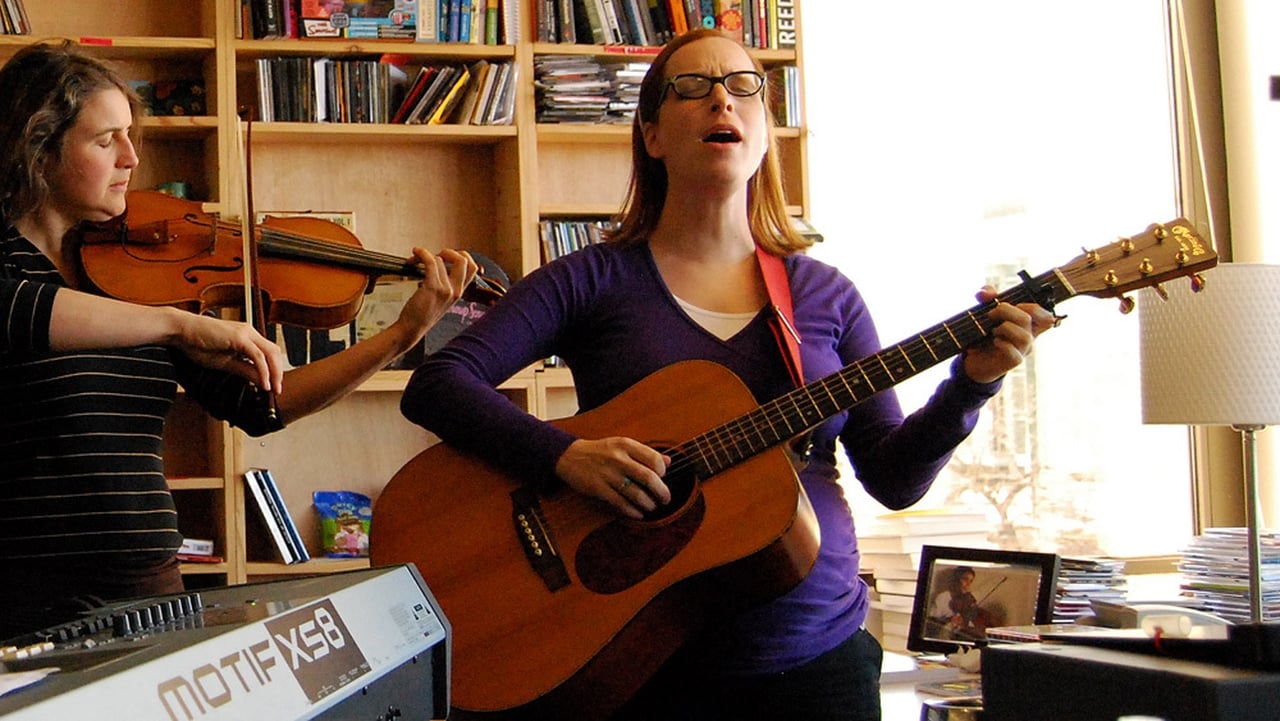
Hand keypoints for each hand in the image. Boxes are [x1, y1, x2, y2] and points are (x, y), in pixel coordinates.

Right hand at [170, 311, 284, 392]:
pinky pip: (257, 356)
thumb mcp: (226, 362)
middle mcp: (250, 333)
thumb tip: (261, 381)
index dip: (275, 370)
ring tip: (273, 389)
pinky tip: (264, 383)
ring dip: (274, 373)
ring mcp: (246, 333)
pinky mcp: (239, 337)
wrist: (181, 330)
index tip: (274, 386)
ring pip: (270, 353)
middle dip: (279, 373)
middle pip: (275, 352)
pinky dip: (263, 370)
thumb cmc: (199, 344)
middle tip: (278, 390)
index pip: (270, 353)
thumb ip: (245, 370)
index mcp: (248, 337)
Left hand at [394, 248, 478, 341]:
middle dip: (449, 251)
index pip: (473, 268)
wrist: (412, 328)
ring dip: (425, 255)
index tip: (449, 256)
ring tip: (415, 260)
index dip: (463, 256)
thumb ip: (445, 284)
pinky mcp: (433, 287)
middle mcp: (456, 291)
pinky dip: (422, 253)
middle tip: (436, 255)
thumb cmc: (421, 314)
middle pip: (464, 260)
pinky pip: (431, 261)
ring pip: (440, 259)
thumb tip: (439, 262)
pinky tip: (415, 253)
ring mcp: (446, 289)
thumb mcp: (441, 299)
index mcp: (459, 292)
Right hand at [555, 437, 671, 519]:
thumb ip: (645, 452)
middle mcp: (618, 458)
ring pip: (636, 493)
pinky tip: (638, 513)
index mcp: (626, 445)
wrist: (570, 456)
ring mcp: (607, 474)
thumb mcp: (622, 445)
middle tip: (666, 499)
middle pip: (648, 477)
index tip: (663, 477)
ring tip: (652, 507)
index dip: (663, 471)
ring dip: (648, 504)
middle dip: (661, 492)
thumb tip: (669, 461)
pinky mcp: (598, 488)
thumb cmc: (601, 451)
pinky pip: (620, 503)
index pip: (654, 458)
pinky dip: (632, 510)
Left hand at [961, 285, 1056, 383]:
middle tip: (991, 314)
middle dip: (1006, 311)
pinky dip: (1003, 345)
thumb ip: (988, 298)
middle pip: (1028, 319)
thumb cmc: (986, 335)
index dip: (1035, 308)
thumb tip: (984, 293)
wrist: (975, 360)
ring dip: (1005, 328)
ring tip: (993, 330)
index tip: (1016, 304)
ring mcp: (1022, 350)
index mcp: (1028, 324)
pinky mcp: (1013, 362)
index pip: (1046, 316)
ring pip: (1024, 336)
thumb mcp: (987, 313)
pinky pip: (1014, 353)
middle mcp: (1029, 336)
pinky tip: (995, 341)